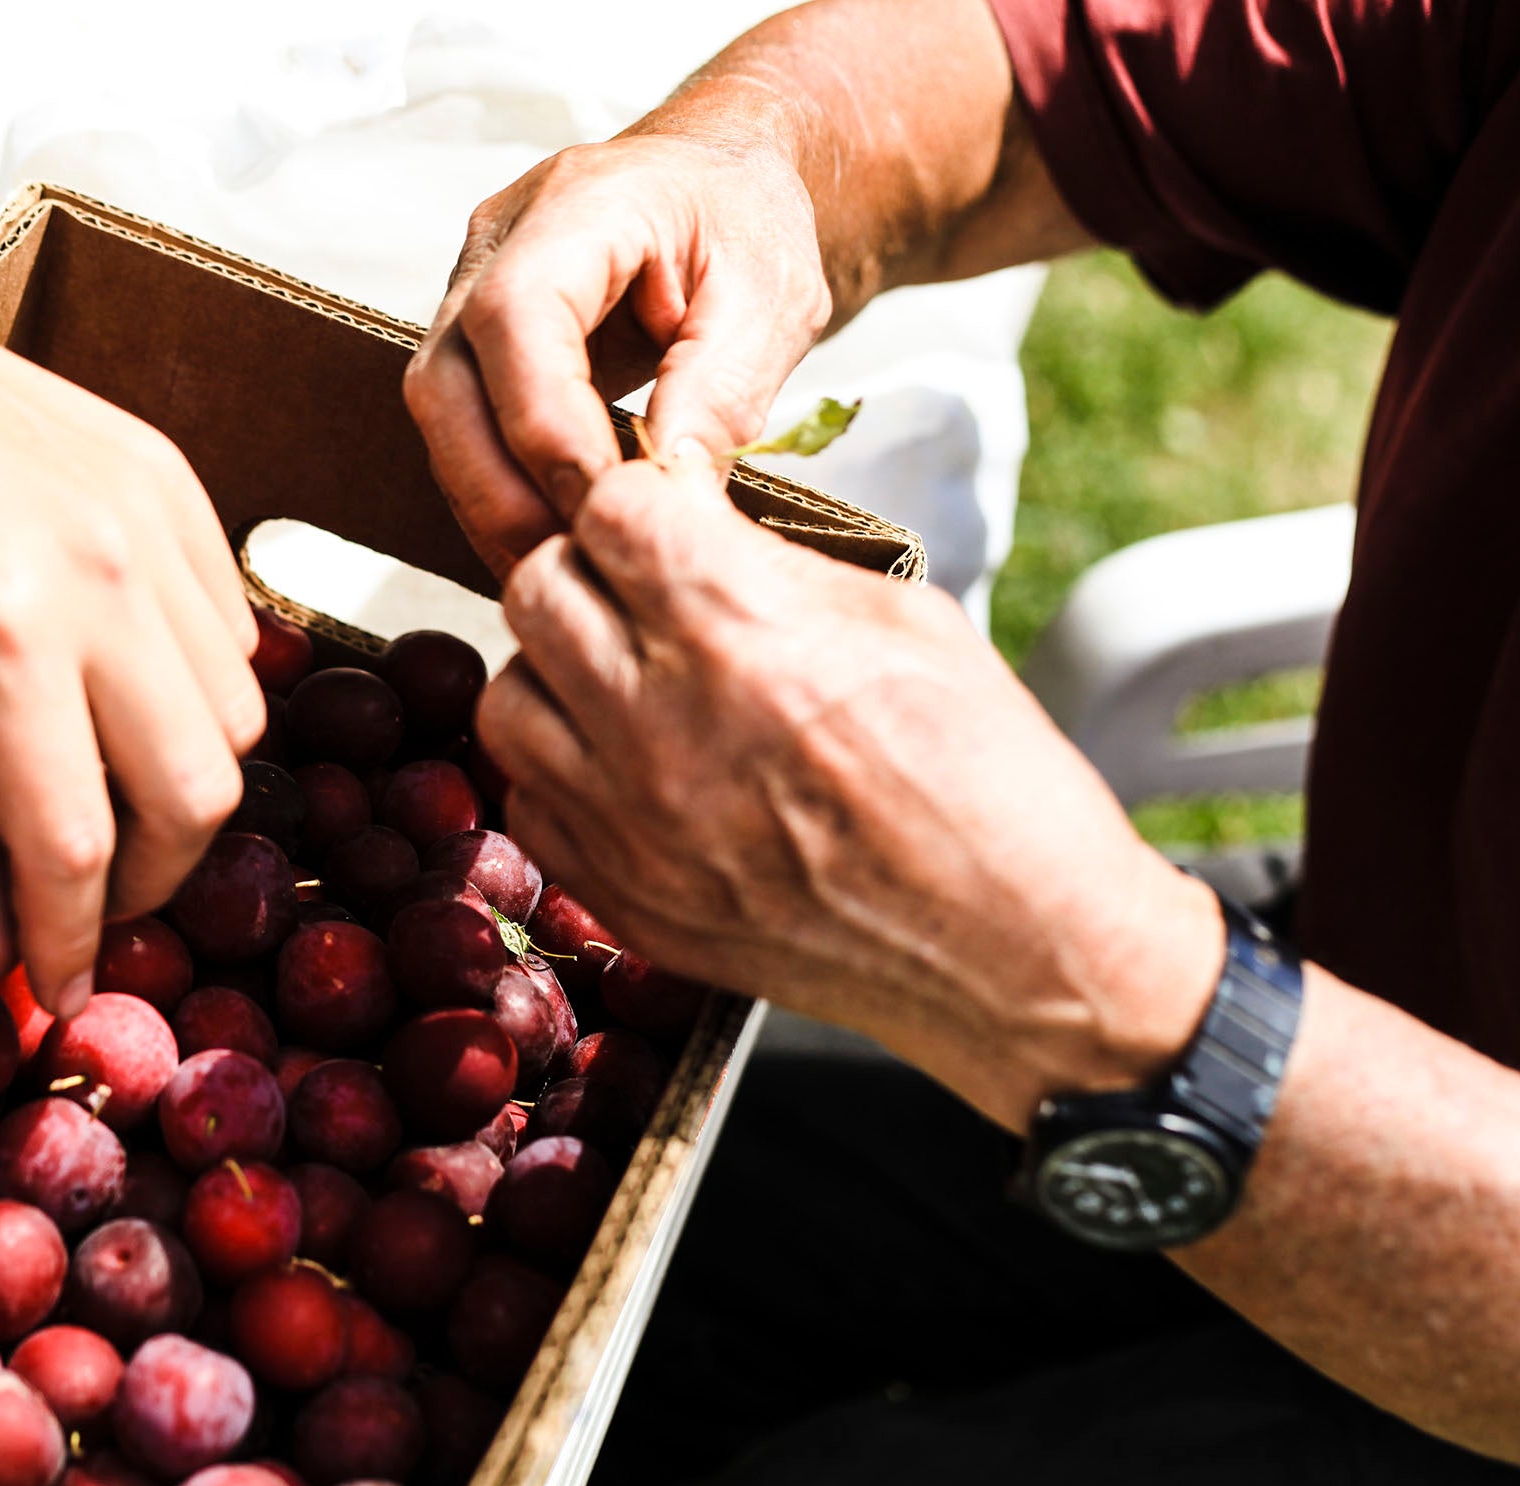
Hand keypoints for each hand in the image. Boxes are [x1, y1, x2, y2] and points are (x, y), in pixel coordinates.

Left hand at [0, 287, 262, 1016]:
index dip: (73, 938)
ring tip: (97, 791)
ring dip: (179, 781)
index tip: (61, 992)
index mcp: (0, 636)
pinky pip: (230, 625)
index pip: (80, 842)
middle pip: (198, 792)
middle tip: (85, 901)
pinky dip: (191, 686)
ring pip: (235, 713)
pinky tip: (114, 690)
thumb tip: (4, 949)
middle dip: (150, 879)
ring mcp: (150, 516)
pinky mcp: (170, 476)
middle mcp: (101, 574)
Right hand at [403, 126, 832, 574]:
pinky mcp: (475, 342)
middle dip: (498, 487)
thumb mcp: (773, 300)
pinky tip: (550, 535)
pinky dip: (499, 491)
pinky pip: (462, 426)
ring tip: (563, 565)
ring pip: (439, 414)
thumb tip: (664, 496)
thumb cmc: (746, 217)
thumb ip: (720, 394)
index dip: (545, 424)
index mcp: (577, 204)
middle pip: (444, 380)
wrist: (723, 180)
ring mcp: (470, 291)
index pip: (516, 318)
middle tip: (570, 560)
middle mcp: (497, 243)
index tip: (601, 504)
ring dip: (491, 502)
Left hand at [476, 463, 1222, 1129]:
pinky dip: (563, 772)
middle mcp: (660, 721)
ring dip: (556, 672)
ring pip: (509, 698)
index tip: (672, 518)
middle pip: (536, 590)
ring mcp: (629, 819)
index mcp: (741, 630)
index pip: (607, 509)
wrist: (1010, 951)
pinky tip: (628, 766)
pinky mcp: (622, 895)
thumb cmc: (985, 780)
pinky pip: (531, 801)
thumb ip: (778, 562)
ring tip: (624, 680)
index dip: (641, 501)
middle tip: (644, 591)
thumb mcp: (903, 619)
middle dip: (587, 570)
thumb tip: (700, 519)